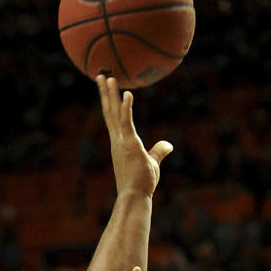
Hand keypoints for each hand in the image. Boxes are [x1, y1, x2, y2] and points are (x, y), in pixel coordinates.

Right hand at [98, 74, 171, 196]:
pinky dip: (126, 108)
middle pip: (109, 111)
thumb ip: (159, 151)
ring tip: (108, 77)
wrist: (135, 196)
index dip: (109, 102)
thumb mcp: (152, 163)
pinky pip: (126, 122)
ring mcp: (121, 141)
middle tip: (100, 75)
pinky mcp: (129, 144)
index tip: (105, 88)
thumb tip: (169, 145)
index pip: (113, 118)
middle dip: (105, 93)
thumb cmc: (142, 183)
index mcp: (120, 143)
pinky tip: (127, 93)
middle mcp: (117, 140)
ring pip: (114, 113)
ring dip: (111, 94)